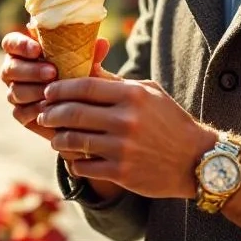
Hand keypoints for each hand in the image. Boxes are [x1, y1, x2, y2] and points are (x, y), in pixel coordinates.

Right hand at [0, 27, 110, 140]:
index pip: (10, 43)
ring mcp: (16, 92)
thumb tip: (102, 43)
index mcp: (24, 51)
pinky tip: (50, 108)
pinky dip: (35, 109)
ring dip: (33, 91)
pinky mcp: (21, 113)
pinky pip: (20, 112)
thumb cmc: (79, 75)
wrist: (83, 107)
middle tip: (52, 72)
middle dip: (30, 70)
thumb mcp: (85, 63)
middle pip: (9, 68)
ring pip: (15, 91)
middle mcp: (15, 71)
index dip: (20, 45)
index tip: (38, 49)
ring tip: (52, 91)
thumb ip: (89, 53)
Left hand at [39, 76, 215, 200]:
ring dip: (58, 139)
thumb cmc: (169, 121)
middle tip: (43, 115)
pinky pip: (84, 166)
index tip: (48, 91)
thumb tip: (84, 68)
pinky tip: (74, 159)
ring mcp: (123, 148)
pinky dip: (74, 163)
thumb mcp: (148, 93)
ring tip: (56, 138)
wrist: (197, 160)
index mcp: (132, 95)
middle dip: (51, 113)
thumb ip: (115, 83)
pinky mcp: (122, 173)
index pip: (84, 86)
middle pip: (73, 112)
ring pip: (73, 141)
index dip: (60, 88)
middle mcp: (126, 120)